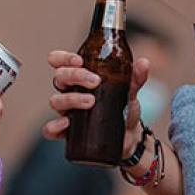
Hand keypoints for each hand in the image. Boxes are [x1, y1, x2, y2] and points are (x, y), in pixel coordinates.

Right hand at [43, 50, 153, 172]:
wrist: (129, 137)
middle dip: (75, 76)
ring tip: (92, 102)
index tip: (80, 60)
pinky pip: (50, 129)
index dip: (64, 58)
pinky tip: (67, 124)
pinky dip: (55, 126)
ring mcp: (67, 112)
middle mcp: (69, 92)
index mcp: (78, 77)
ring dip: (71, 99)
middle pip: (59, 78)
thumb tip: (143, 63)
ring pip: (55, 101)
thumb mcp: (130, 91)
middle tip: (95, 81)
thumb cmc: (123, 108)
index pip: (60, 61)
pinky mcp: (68, 132)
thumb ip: (135, 78)